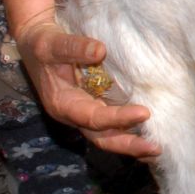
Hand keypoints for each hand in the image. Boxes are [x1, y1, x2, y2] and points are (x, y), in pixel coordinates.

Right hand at [12, 17, 157, 159]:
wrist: (36, 44)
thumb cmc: (42, 45)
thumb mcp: (51, 44)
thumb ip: (73, 48)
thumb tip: (99, 51)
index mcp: (63, 104)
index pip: (93, 117)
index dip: (118, 118)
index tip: (144, 113)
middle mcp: (74, 114)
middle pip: (102, 137)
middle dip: (128, 145)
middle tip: (156, 148)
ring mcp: (85, 112)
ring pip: (108, 135)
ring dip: (132, 143)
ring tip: (157, 149)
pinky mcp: (95, 105)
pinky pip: (112, 124)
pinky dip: (130, 130)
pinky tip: (151, 133)